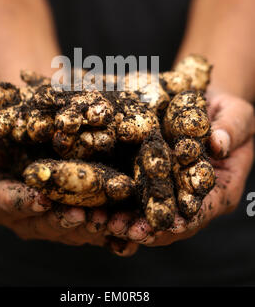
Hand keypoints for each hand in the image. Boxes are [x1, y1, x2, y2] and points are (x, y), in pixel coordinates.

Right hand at [0, 98, 130, 248]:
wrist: (33, 114)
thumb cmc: (0, 117)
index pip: (7, 203)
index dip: (23, 202)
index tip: (42, 199)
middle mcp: (27, 211)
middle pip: (47, 222)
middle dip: (68, 220)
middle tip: (88, 215)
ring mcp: (57, 213)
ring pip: (78, 227)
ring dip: (101, 226)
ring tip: (120, 221)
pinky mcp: (83, 207)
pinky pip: (101, 222)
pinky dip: (118, 225)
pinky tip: (136, 223)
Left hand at [105, 90, 254, 246]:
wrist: (208, 105)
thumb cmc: (228, 112)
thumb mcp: (237, 115)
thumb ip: (231, 129)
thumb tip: (218, 143)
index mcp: (221, 189)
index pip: (202, 211)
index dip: (183, 220)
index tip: (164, 225)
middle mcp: (194, 197)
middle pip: (172, 221)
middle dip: (148, 229)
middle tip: (124, 229)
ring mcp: (172, 189)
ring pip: (150, 214)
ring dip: (128, 221)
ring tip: (105, 221)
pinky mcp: (152, 178)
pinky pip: (135, 195)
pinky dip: (118, 204)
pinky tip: (98, 209)